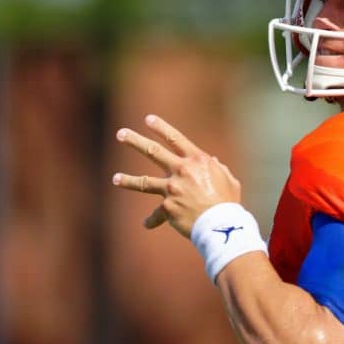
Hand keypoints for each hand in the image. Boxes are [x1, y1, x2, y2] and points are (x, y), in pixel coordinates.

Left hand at [112, 114, 241, 238]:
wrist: (221, 224)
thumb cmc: (228, 202)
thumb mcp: (229, 180)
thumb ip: (219, 169)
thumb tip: (213, 161)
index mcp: (197, 160)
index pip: (175, 138)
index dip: (160, 127)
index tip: (148, 119)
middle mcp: (182, 170)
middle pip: (153, 151)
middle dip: (135, 141)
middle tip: (121, 133)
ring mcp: (172, 188)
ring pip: (144, 182)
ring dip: (128, 180)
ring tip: (115, 178)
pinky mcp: (167, 207)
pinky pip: (156, 215)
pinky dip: (152, 220)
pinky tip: (146, 223)